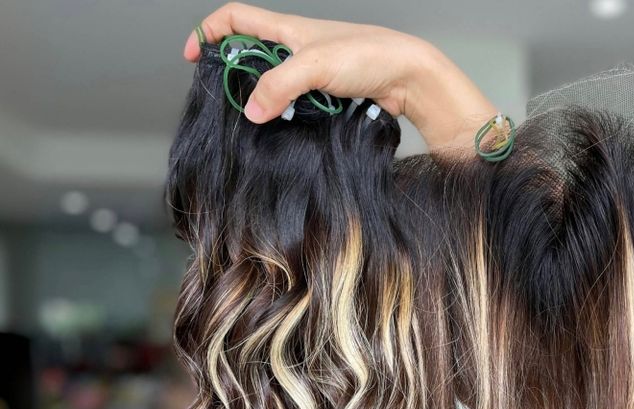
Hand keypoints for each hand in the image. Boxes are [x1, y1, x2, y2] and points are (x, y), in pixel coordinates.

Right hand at [185, 4, 497, 151]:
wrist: (408, 79)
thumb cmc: (368, 55)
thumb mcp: (315, 65)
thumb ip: (279, 85)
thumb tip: (250, 111)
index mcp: (286, 29)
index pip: (236, 19)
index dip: (210, 32)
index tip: (193, 55)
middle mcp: (296, 50)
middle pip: (251, 58)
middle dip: (235, 77)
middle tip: (226, 103)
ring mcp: (311, 76)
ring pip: (274, 88)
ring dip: (264, 104)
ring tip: (255, 124)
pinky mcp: (326, 99)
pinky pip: (296, 109)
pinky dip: (287, 119)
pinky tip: (286, 132)